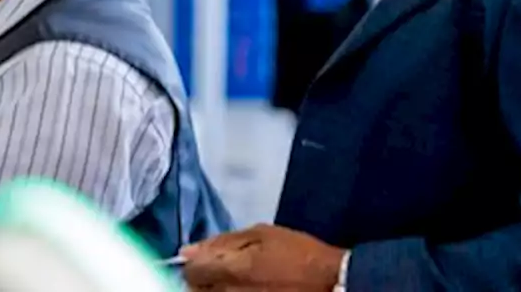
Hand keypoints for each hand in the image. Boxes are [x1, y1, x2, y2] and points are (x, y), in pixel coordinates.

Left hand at [181, 224, 344, 290]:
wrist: (334, 284)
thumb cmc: (299, 255)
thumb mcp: (263, 234)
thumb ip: (222, 242)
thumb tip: (186, 250)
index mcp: (229, 269)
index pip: (188, 271)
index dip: (196, 262)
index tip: (208, 259)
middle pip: (195, 289)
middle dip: (203, 278)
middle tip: (226, 271)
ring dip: (216, 288)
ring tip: (243, 280)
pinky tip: (250, 287)